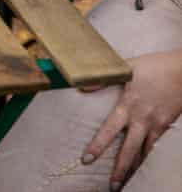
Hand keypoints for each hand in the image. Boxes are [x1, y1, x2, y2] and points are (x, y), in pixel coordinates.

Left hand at [82, 50, 181, 189]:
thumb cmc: (152, 67)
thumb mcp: (125, 69)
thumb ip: (102, 80)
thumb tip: (80, 87)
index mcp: (128, 106)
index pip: (109, 130)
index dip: (98, 146)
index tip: (87, 159)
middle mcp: (141, 119)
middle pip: (129, 150)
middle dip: (120, 169)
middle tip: (112, 186)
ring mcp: (156, 124)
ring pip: (145, 152)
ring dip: (136, 168)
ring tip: (128, 183)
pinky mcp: (167, 125)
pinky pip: (157, 145)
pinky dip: (150, 156)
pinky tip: (145, 166)